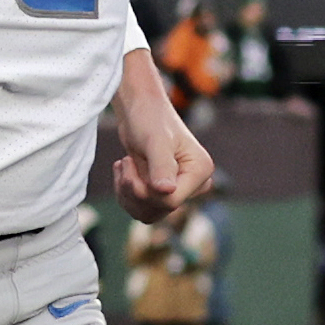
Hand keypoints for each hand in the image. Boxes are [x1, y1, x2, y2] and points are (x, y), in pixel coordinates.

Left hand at [111, 48, 214, 222]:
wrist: (138, 110)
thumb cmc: (149, 118)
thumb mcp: (155, 141)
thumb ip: (161, 166)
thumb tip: (166, 191)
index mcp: (201, 171)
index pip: (171, 201)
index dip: (145, 192)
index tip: (128, 165)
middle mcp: (194, 184)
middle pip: (159, 210)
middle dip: (134, 191)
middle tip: (124, 163)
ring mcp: (178, 189)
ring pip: (148, 214)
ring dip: (128, 194)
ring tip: (123, 166)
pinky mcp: (163, 192)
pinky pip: (142, 209)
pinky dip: (126, 194)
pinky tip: (123, 171)